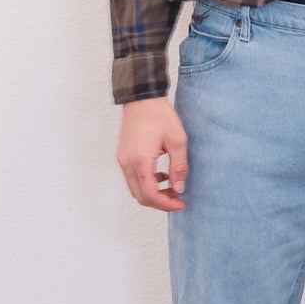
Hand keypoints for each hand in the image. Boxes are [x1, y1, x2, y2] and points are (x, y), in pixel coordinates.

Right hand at [117, 97, 187, 211]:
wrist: (142, 99)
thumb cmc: (159, 115)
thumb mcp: (177, 140)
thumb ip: (179, 167)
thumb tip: (179, 188)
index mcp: (140, 161)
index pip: (151, 195)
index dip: (167, 204)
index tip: (181, 204)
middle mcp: (127, 163)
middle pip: (140, 196)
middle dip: (160, 202)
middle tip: (178, 199)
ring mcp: (123, 160)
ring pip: (135, 189)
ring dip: (153, 193)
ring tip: (172, 186)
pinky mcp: (123, 156)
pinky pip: (133, 178)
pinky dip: (146, 183)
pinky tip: (161, 175)